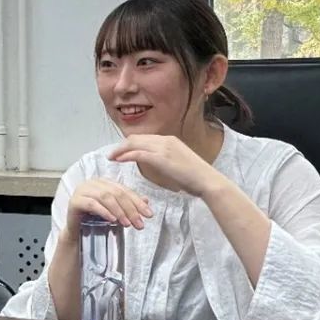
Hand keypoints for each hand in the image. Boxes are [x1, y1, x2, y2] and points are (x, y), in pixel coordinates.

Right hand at [64, 178, 152, 233]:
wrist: (77, 232)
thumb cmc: (94, 219)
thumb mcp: (115, 211)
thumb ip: (128, 204)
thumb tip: (146, 201)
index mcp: (103, 182)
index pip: (124, 190)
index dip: (138, 202)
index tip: (149, 215)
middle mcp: (92, 183)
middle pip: (116, 193)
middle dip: (130, 209)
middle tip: (139, 223)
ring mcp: (82, 190)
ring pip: (105, 197)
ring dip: (119, 211)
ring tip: (127, 224)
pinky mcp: (75, 201)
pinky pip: (92, 204)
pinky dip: (104, 212)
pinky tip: (112, 220)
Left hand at [108, 134, 224, 196]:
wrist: (207, 180)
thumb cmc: (195, 177)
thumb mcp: (178, 162)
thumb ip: (166, 159)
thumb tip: (156, 163)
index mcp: (169, 140)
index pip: (144, 138)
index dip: (130, 144)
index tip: (121, 151)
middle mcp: (165, 140)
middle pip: (136, 138)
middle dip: (122, 145)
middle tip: (112, 154)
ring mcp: (163, 148)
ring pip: (134, 143)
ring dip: (120, 150)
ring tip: (111, 157)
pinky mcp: (161, 158)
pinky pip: (138, 153)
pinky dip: (126, 155)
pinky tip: (118, 160)